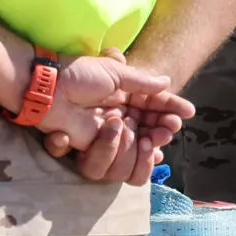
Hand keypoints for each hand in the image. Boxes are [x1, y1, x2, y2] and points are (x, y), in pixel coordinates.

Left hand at [37, 51, 191, 183]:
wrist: (48, 87)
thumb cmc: (78, 75)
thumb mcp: (113, 73)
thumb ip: (141, 82)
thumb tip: (166, 82)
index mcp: (124, 97)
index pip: (155, 107)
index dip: (171, 110)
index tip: (187, 112)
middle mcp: (119, 118)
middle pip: (150, 133)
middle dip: (161, 130)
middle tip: (166, 128)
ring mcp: (105, 135)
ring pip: (134, 152)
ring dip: (137, 142)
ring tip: (132, 129)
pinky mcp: (90, 149)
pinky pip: (111, 162)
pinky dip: (115, 149)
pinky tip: (116, 132)